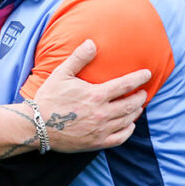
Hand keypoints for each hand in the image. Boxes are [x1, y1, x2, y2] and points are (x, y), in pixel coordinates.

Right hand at [34, 39, 149, 151]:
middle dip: (140, 97)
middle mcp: (101, 113)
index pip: (125, 85)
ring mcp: (100, 130)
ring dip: (136, 112)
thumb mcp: (61, 74)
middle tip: (143, 92)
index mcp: (95, 95)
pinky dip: (129, 130)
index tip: (147, 74)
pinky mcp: (96, 143)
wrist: (37, 126)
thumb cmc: (48, 98)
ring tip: (138, 106)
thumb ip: (79, 58)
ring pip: (127, 120)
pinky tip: (130, 125)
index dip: (139, 78)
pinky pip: (120, 138)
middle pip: (130, 104)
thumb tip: (92, 42)